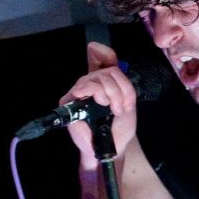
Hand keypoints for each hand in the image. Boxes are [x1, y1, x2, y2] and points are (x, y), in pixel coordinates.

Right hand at [62, 42, 138, 168]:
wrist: (112, 146)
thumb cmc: (118, 127)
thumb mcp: (129, 104)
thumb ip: (124, 86)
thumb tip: (113, 68)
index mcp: (105, 82)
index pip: (102, 58)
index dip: (103, 51)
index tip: (102, 53)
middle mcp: (91, 83)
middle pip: (109, 70)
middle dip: (121, 89)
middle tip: (121, 108)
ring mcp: (80, 91)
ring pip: (100, 78)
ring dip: (113, 94)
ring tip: (114, 110)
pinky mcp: (69, 100)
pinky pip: (85, 86)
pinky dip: (98, 93)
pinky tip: (102, 105)